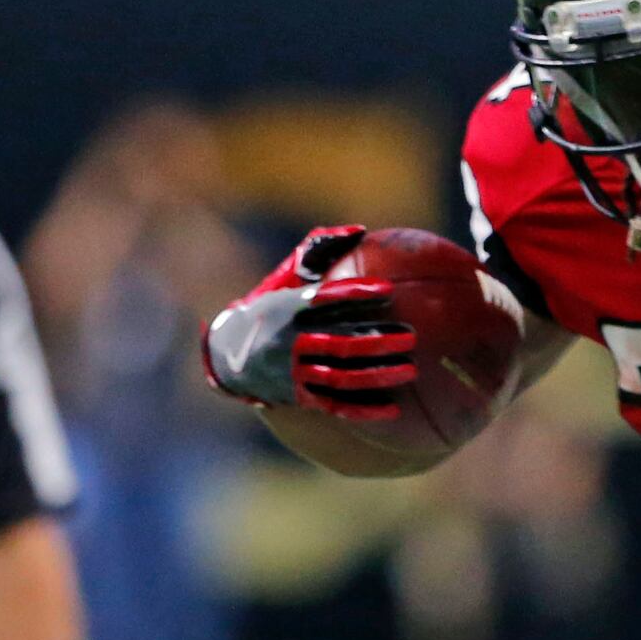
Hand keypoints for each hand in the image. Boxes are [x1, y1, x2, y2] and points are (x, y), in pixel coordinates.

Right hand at [203, 225, 414, 416]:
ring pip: (340, 376)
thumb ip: (319, 251)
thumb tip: (360, 229)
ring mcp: (292, 371)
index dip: (356, 294)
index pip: (325, 298)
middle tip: (410, 337)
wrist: (229, 355)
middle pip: (339, 343)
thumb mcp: (287, 278)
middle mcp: (290, 340)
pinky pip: (334, 405)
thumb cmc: (273, 309)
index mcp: (289, 307)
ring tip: (409, 370)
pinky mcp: (297, 397)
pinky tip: (393, 410)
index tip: (388, 290)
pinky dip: (363, 409)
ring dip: (376, 375)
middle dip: (376, 341)